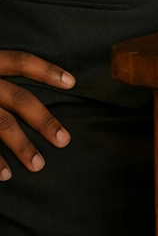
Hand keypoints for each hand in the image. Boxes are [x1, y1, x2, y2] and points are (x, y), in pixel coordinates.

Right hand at [0, 51, 74, 180]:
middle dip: (43, 120)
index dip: (46, 70)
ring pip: (0, 124)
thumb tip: (25, 92)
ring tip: (38, 165)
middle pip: (17, 98)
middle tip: (64, 140)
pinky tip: (3, 174)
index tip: (72, 82)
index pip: (20, 61)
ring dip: (21, 146)